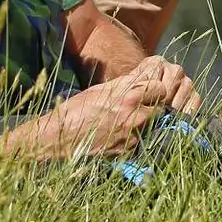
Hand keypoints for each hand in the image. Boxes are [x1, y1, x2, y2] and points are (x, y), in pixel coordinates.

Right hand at [35, 55, 193, 158]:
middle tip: (141, 106)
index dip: (154, 88)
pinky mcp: (128, 150)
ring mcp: (133, 135)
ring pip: (153, 124)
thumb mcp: (103, 89)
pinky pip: (141, 140)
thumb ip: (128, 82)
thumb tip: (147, 71)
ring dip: (146, 122)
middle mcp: (135, 115)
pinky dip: (135, 137)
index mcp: (129, 95)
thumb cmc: (78, 109)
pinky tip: (119, 134)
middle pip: (161, 107)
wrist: (60, 137)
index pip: (160, 87)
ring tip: (127, 121)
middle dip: (153, 105)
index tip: (149, 90)